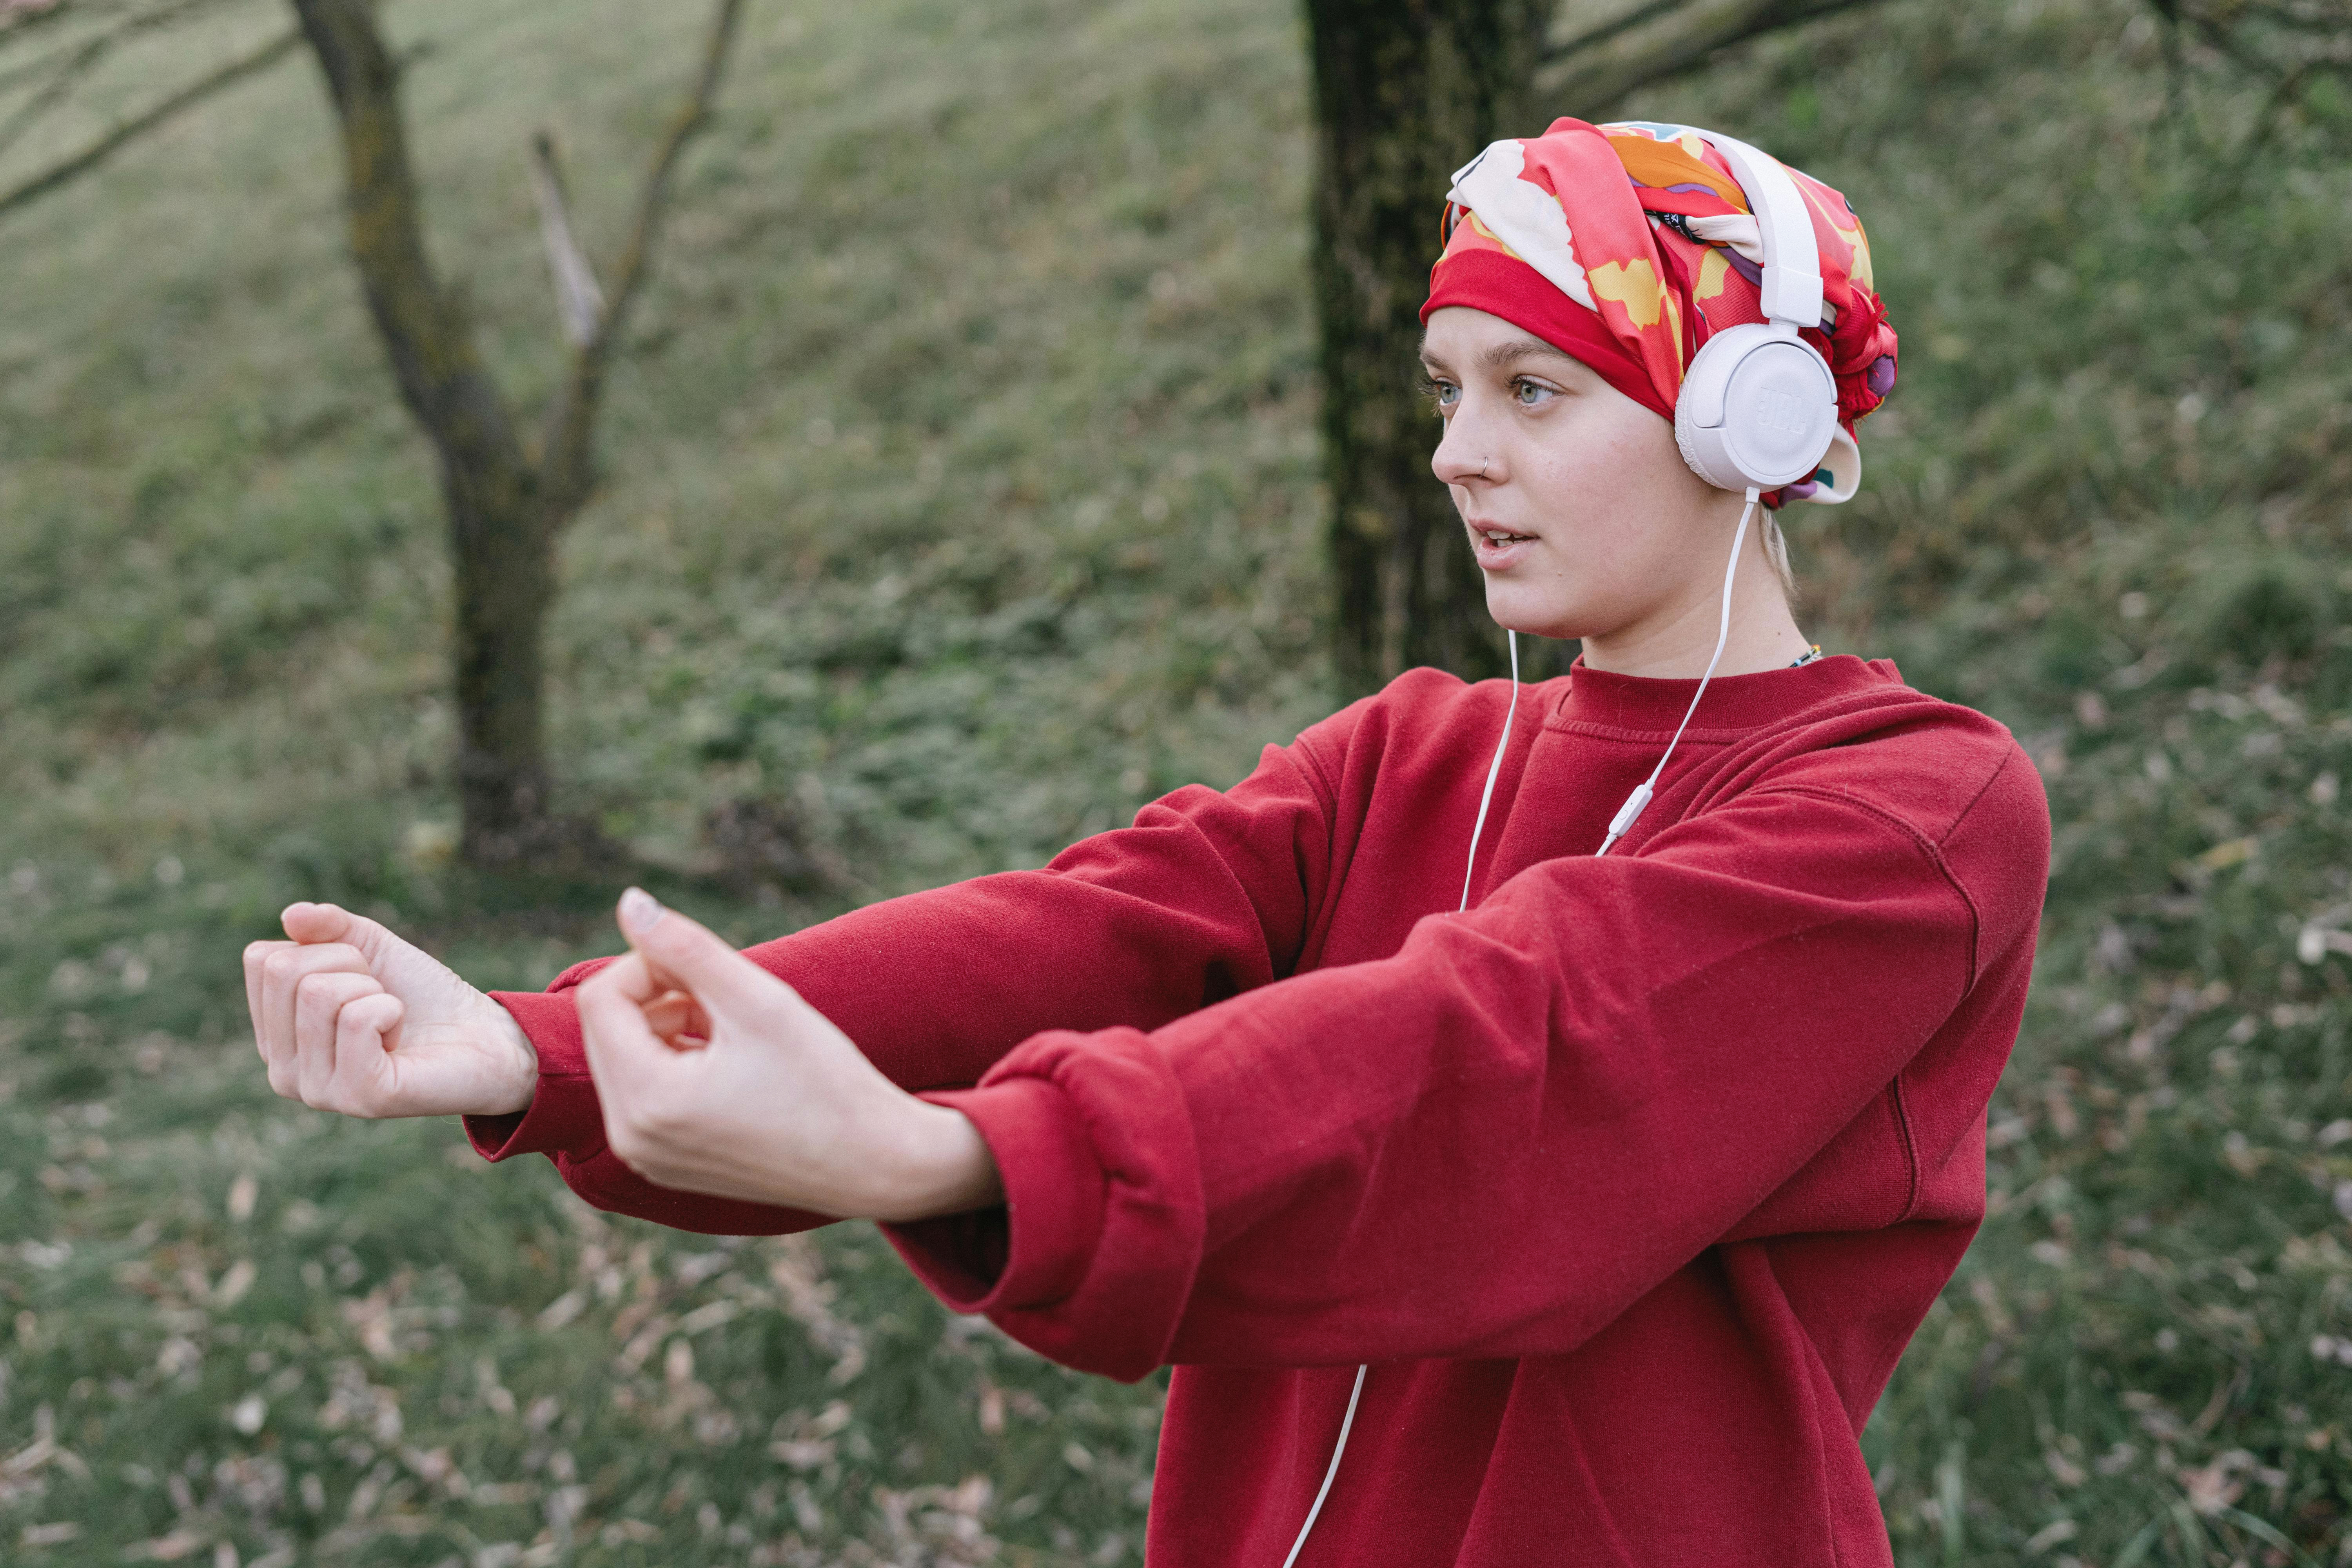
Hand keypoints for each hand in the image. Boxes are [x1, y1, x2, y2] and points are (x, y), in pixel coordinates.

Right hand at [245, 903, 537, 1117]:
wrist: (483, 1034)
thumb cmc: (421, 995)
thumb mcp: (372, 946)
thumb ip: (328, 926)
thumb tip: (292, 915)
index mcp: (275, 1033)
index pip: (263, 959)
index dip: (326, 949)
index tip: (361, 975)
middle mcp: (282, 1069)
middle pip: (285, 972)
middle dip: (350, 965)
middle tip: (382, 995)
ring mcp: (317, 1090)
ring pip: (318, 993)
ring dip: (374, 989)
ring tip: (393, 1019)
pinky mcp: (359, 1098)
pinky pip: (357, 1019)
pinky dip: (391, 1010)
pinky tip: (401, 1037)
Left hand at [576, 888, 1001, 1221]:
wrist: (876, 1163)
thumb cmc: (825, 1081)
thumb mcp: (757, 1001)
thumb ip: (685, 946)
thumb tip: (629, 901)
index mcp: (646, 1100)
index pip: (602, 998)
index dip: (650, 963)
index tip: (710, 970)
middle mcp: (631, 1138)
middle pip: (605, 1029)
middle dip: (657, 997)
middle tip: (727, 999)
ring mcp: (647, 1157)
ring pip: (625, 1058)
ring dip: (669, 1028)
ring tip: (737, 1033)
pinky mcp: (667, 1166)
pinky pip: (644, 1096)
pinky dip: (678, 1065)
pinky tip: (735, 1066)